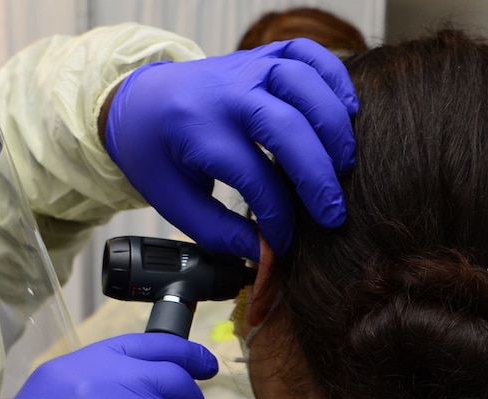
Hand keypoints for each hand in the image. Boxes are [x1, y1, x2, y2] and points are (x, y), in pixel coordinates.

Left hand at [104, 38, 357, 259]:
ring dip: (334, 128)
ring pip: (305, 84)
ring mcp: (248, 66)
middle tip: (333, 216)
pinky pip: (310, 54)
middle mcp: (226, 92)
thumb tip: (265, 254)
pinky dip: (335, 78)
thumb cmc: (158, 153)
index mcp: (196, 130)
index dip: (278, 216)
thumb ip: (217, 231)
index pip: (253, 177)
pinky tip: (346, 112)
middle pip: (287, 128)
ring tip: (345, 166)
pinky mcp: (264, 54)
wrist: (140, 101)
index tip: (286, 243)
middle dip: (318, 177)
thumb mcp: (174, 200)